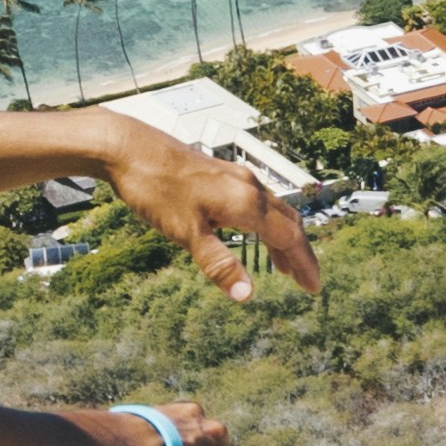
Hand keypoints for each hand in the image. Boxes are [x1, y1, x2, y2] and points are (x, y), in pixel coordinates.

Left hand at [90, 118, 318, 300]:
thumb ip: (219, 264)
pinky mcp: (223, 175)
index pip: (289, 238)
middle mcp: (249, 187)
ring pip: (274, 211)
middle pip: (289, 223)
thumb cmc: (156, 189)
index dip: (304, 265)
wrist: (130, 148)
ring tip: (282, 266)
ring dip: (283, 239)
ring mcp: (237, 178)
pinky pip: (258, 202)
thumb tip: (247, 296)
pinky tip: (251, 234)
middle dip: (300, 254)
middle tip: (305, 281)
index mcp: (247, 203)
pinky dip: (266, 224)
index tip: (314, 288)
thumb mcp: (186, 234)